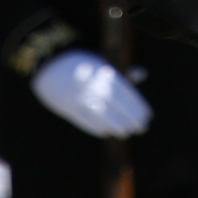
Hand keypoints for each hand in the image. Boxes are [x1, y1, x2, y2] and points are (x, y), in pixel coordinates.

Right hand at [30, 50, 152, 137]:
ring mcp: (80, 96)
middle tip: (142, 127)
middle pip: (116, 103)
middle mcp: (93, 84)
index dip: (138, 105)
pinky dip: (97, 127)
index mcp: (103, 72)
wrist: (50, 67)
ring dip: (116, 124)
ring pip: (102, 113)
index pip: (125, 91)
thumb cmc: (82, 67)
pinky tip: (107, 132)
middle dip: (131, 116)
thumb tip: (143, 73)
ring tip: (127, 132)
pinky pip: (85, 120)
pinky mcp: (69, 107)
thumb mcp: (101, 65)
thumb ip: (121, 73)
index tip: (147, 115)